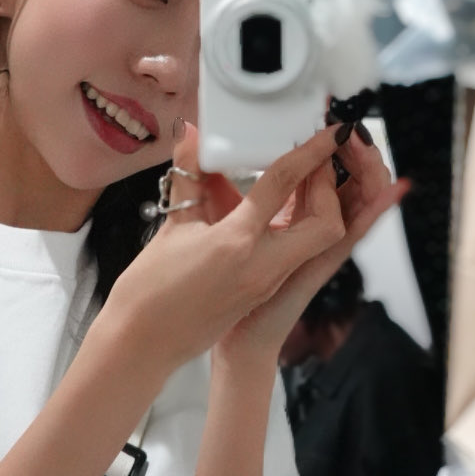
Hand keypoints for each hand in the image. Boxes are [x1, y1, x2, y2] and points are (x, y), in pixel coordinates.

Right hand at [100, 123, 346, 376]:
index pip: (282, 185)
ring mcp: (267, 281)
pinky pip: (298, 251)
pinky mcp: (264, 289)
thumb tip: (191, 135)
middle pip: (326, 222)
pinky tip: (282, 205)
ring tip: (305, 175)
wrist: (142, 346)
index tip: (332, 129)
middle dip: (329, 186)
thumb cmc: (150, 291)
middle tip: (317, 158)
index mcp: (236, 243)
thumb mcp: (172, 226)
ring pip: (318, 239)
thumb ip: (189, 176)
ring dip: (320, 205)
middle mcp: (263, 266)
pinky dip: (301, 223)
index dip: (310, 151)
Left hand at [214, 126, 409, 369]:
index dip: (327, 144)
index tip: (329, 116)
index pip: (319, 172)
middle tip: (350, 127)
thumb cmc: (218, 283)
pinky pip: (355, 235)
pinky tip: (392, 190)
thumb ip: (209, 180)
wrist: (226, 333)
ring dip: (370, 171)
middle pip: (348, 182)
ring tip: (365, 145)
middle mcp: (311, 228)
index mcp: (289, 216)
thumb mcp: (212, 218)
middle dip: (357, 152)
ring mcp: (321, 247)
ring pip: (360, 202)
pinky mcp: (324, 264)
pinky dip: (375, 211)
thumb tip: (195, 134)